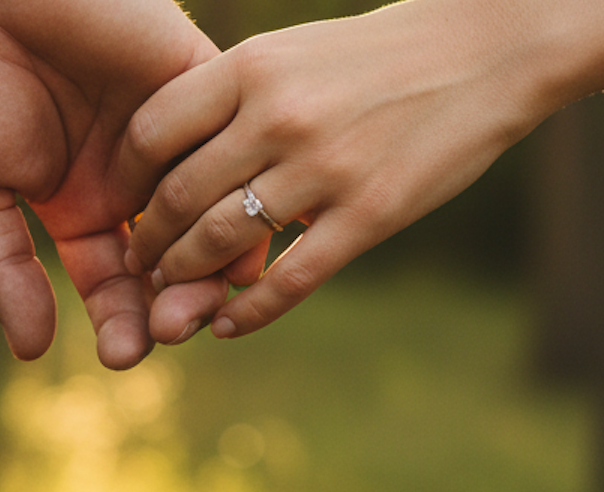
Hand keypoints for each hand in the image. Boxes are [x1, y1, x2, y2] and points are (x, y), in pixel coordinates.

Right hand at [0, 0, 225, 367]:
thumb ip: (2, 268)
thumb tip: (33, 353)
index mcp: (80, 207)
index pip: (115, 284)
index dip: (122, 322)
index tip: (124, 355)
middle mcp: (133, 182)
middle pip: (171, 264)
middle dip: (171, 306)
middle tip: (170, 332)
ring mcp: (170, 137)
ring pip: (210, 215)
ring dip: (207, 263)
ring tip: (193, 295)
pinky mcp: (198, 86)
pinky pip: (228, 147)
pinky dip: (232, 189)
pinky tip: (231, 227)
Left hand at [119, 0, 562, 338]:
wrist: (483, 55)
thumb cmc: (377, 56)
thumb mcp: (292, 51)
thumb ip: (233, 96)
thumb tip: (168, 153)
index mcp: (253, 67)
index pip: (153, 131)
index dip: (125, 177)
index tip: (119, 202)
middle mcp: (280, 117)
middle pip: (180, 196)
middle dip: (148, 241)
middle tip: (138, 263)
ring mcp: (325, 170)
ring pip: (224, 243)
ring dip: (186, 279)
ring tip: (172, 297)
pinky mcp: (370, 216)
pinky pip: (290, 280)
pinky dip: (249, 313)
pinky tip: (228, 327)